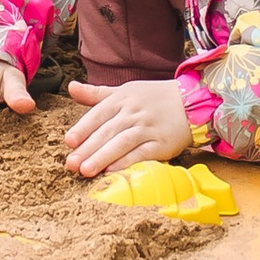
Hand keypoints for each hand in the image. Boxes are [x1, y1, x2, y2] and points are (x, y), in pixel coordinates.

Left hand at [63, 78, 192, 178]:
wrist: (190, 102)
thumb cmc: (152, 98)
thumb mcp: (124, 91)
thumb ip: (96, 94)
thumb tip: (71, 87)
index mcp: (122, 98)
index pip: (98, 114)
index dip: (83, 128)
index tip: (69, 142)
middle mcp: (133, 112)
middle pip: (107, 131)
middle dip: (88, 148)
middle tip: (71, 164)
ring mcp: (148, 128)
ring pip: (122, 142)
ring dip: (103, 157)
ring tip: (86, 170)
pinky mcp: (161, 143)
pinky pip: (142, 153)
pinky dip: (126, 162)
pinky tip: (112, 171)